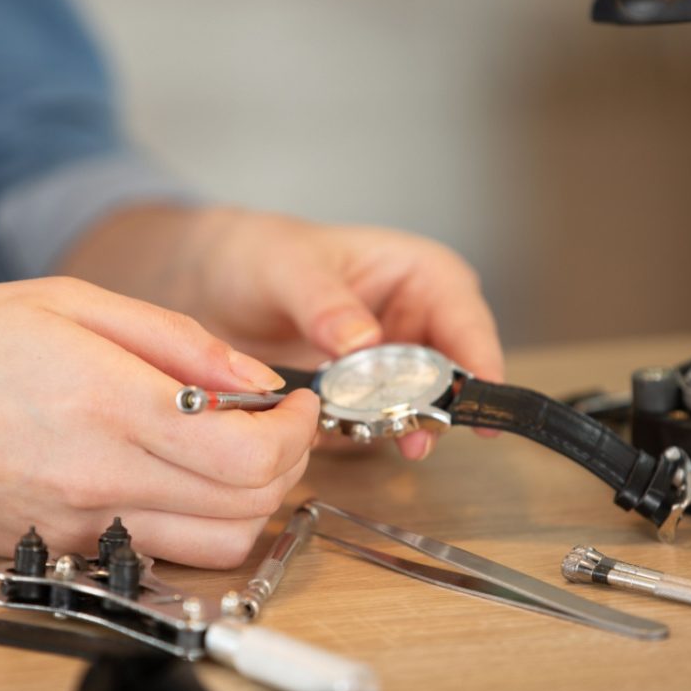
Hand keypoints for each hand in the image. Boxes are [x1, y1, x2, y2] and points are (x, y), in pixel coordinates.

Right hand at [0, 278, 319, 567]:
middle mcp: (102, 481)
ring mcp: (82, 527)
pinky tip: (178, 475)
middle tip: (275, 423)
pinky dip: (199, 523)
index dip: (298, 432)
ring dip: (252, 503)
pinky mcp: (65, 550)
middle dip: (288, 464)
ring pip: (217, 545)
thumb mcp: (70, 305)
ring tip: (234, 451)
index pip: (249, 454)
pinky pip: (162, 553)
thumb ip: (176, 341)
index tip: (297, 405)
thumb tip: (254, 380)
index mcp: (110, 406)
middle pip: (250, 508)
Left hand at [60, 205, 504, 458]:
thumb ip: (325, 303)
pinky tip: (328, 431)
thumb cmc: (258, 254)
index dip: (479, 365)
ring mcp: (390, 369)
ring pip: (415, 410)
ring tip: (367, 433)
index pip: (467, 322)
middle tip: (413, 436)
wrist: (211, 285)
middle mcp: (415, 325)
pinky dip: (353, 437)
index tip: (475, 407)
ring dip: (392, 428)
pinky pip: (370, 429)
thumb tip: (364, 342)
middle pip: (450, 378)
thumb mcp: (287, 268)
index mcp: (420, 276)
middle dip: (434, 408)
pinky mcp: (360, 403)